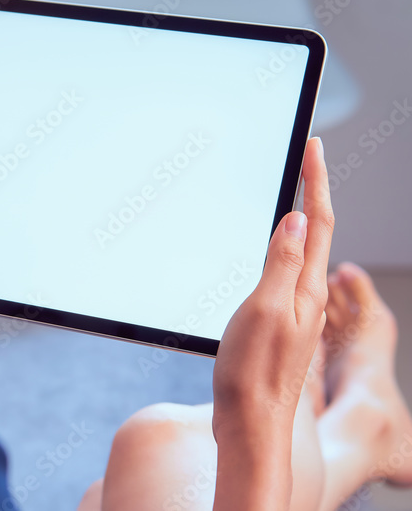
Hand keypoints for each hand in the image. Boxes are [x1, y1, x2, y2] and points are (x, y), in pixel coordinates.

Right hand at [212, 137, 333, 509]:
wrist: (249, 421)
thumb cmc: (253, 372)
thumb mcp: (266, 309)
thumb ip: (283, 263)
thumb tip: (299, 220)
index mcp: (306, 289)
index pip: (320, 223)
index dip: (316, 182)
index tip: (313, 148)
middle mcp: (306, 296)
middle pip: (318, 232)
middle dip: (314, 191)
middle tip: (308, 159)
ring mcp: (293, 310)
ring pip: (303, 252)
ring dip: (302, 217)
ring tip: (296, 191)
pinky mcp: (277, 323)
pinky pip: (286, 272)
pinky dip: (283, 246)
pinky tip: (273, 248)